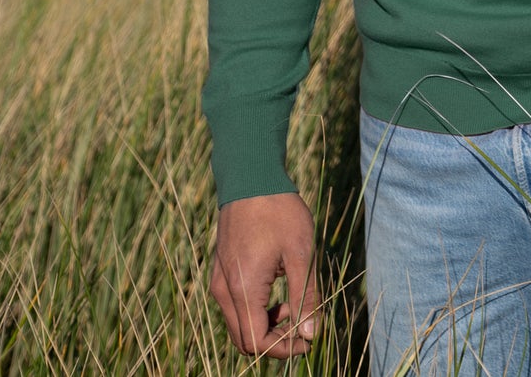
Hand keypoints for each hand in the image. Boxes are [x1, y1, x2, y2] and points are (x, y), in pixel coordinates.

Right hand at [210, 191, 321, 357]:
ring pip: (239, 325)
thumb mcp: (301, 254)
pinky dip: (256, 312)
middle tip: (305, 328)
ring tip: (294, 305)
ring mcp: (218, 283)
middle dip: (275, 342)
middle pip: (244, 340)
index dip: (284, 350)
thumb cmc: (279, 213)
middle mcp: (224, 292)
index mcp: (243, 290)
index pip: (257, 343)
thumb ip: (305, 297)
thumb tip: (312, 334)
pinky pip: (235, 308)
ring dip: (266, 327)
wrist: (251, 180)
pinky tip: (279, 292)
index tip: (309, 340)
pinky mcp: (220, 274)